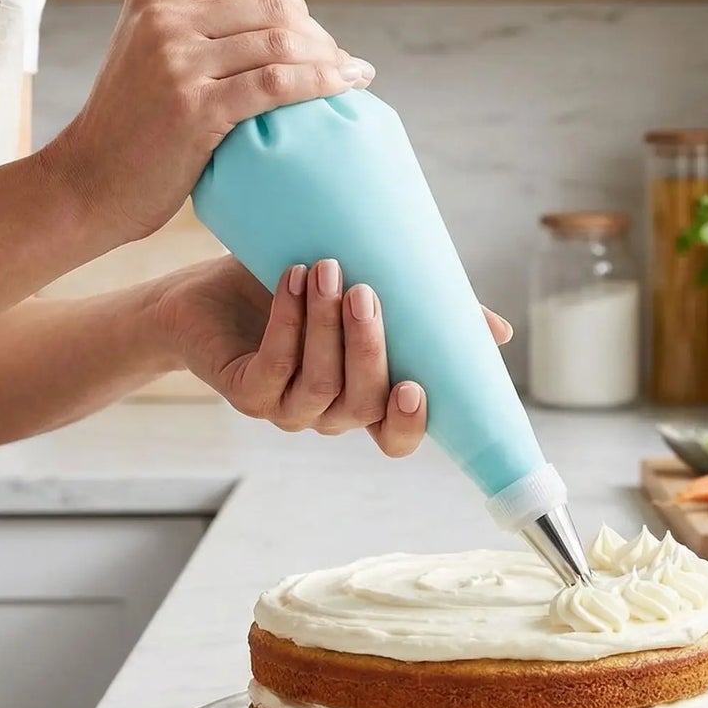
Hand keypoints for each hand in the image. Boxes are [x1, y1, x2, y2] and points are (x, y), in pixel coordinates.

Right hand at [42, 0, 371, 244]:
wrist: (92, 179)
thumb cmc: (139, 114)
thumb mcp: (168, 39)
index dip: (298, 1)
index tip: (314, 34)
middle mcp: (164, 16)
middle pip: (276, 7)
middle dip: (319, 35)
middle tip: (339, 61)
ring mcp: (177, 61)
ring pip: (281, 44)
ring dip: (329, 59)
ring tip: (351, 75)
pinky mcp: (195, 107)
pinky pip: (278, 84)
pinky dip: (321, 83)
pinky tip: (346, 88)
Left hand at [151, 256, 512, 455]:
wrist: (208, 291)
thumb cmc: (295, 290)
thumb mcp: (371, 289)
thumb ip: (429, 312)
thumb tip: (500, 333)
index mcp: (365, 397)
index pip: (396, 438)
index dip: (409, 423)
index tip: (417, 385)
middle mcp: (328, 413)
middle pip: (362, 404)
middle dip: (368, 349)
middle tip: (364, 290)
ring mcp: (285, 408)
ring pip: (319, 386)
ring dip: (324, 327)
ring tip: (322, 269)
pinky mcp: (245, 393)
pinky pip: (273, 370)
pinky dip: (285, 324)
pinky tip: (289, 280)